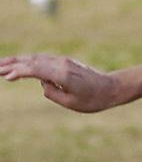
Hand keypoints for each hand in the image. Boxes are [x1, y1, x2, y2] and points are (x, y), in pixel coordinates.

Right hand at [0, 53, 124, 112]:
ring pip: (35, 58)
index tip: (7, 76)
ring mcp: (62, 61)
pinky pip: (42, 60)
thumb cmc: (93, 99)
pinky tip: (19, 64)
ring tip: (2, 65)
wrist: (111, 88)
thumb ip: (51, 92)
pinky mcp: (63, 62)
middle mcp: (61, 64)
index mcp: (63, 74)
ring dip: (18, 61)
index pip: (36, 70)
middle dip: (13, 64)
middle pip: (32, 61)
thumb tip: (41, 83)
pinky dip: (28, 61)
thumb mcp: (71, 102)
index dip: (20, 72)